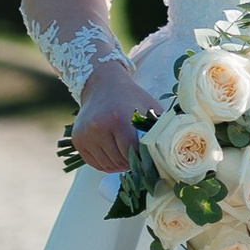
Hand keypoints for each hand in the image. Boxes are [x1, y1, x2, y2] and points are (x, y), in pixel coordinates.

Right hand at [69, 57, 149, 178]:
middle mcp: (98, 127)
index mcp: (118, 118)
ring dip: (119, 165)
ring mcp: (85, 134)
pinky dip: (106, 164)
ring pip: (107, 165)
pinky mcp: (78, 140)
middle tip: (139, 157)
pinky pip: (94, 163)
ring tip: (126, 154)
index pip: (133, 152)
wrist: (103, 85)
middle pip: (119, 161)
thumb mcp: (149, 107)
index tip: (150, 158)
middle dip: (131, 163)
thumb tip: (171, 153)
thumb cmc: (131, 98)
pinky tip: (114, 154)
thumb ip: (159, 129)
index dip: (143, 158)